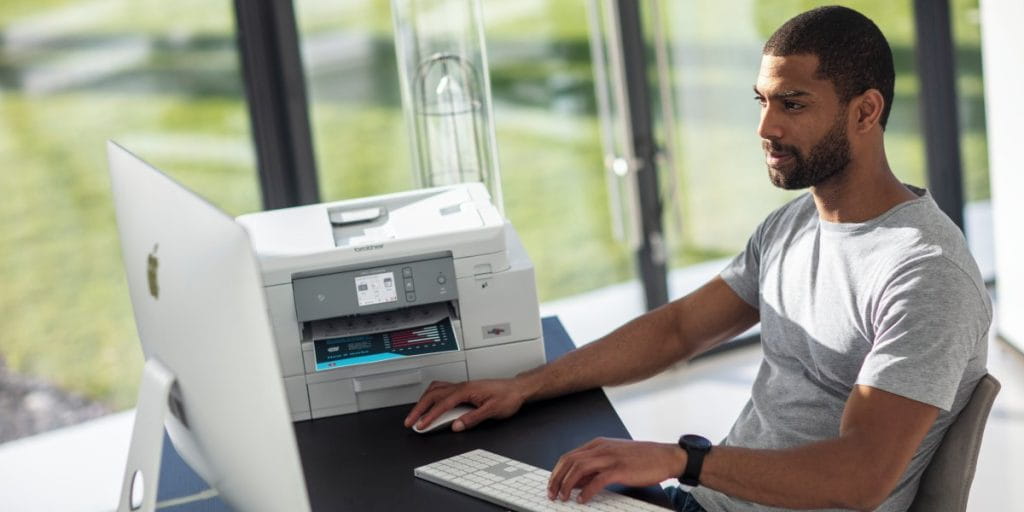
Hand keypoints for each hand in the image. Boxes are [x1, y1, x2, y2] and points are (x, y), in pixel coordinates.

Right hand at [403, 378, 527, 431]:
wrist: (517, 389)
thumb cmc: (508, 397)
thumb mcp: (492, 411)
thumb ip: (473, 418)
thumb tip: (456, 426)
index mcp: (467, 390)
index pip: (443, 404)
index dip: (430, 416)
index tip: (420, 426)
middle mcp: (462, 386)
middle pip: (433, 395)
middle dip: (419, 409)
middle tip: (410, 422)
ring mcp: (462, 386)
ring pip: (435, 390)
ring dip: (423, 401)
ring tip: (416, 413)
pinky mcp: (464, 389)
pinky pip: (442, 389)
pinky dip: (431, 396)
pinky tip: (431, 403)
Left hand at [547, 438, 685, 503]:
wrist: (664, 456)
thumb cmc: (640, 458)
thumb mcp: (613, 458)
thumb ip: (594, 468)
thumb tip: (575, 482)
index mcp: (597, 444)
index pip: (568, 456)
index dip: (556, 472)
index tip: (551, 485)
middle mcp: (601, 448)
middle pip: (569, 462)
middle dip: (557, 479)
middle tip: (552, 494)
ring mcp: (610, 458)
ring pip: (579, 468)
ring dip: (567, 484)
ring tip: (564, 497)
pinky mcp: (620, 469)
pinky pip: (597, 480)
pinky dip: (587, 491)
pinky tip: (583, 499)